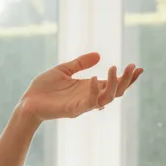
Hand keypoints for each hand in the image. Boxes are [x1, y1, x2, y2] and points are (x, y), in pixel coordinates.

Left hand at [19, 52, 143, 121]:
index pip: (113, 84)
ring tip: (114, 68)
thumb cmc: (43, 88)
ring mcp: (82, 104)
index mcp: (89, 87)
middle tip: (133, 67)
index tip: (138, 67)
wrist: (27, 102)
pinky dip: (94, 90)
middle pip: (116, 92)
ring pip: (107, 98)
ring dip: (113, 84)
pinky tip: (94, 78)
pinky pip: (89, 102)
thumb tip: (99, 55)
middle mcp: (89, 97)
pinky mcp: (73, 110)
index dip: (126, 77)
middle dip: (126, 80)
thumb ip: (80, 63)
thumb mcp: (63, 70)